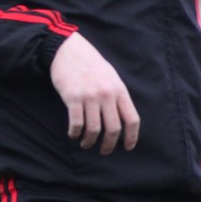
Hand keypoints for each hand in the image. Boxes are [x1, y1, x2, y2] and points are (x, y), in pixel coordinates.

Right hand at [49, 32, 140, 154]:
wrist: (69, 51)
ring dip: (90, 141)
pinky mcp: (73, 98)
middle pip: (113, 128)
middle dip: (109, 144)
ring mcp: (90, 96)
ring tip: (86, 144)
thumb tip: (123, 119)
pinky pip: (76, 123)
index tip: (128, 147)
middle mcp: (106, 94)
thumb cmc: (91, 65)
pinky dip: (75, 133)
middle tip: (104, 150)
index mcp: (119, 90)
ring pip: (94, 129)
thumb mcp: (111, 77)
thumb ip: (117, 96)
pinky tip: (74, 134)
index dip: (131, 137)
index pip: (132, 119)